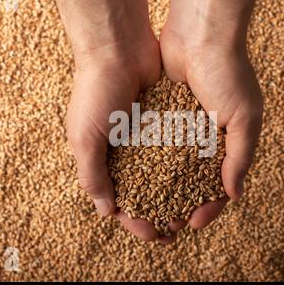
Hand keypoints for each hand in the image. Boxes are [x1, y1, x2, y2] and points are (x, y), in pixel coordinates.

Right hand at [51, 0, 169, 241]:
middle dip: (158, 211)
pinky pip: (175, 148)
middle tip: (176, 229)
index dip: (135, 220)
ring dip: (175, 192)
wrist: (117, 48)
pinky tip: (199, 179)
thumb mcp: (84, 137)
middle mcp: (124, 150)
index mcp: (101, 158)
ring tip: (192, 209)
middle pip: (144, 191)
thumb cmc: (94, 92)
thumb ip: (93, 175)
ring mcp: (145, 136)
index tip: (154, 235)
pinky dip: (184, 164)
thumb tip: (106, 211)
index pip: (119, 199)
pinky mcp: (163, 121)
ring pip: (163, 173)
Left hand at [159, 0, 262, 229]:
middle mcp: (204, 140)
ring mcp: (182, 130)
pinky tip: (137, 181)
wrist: (201, 36)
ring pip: (171, 169)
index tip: (194, 223)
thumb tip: (234, 194)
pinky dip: (149, 165)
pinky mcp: (163, 117)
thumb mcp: (245, 118)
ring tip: (149, 209)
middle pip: (192, 182)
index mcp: (228, 143)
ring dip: (162, 190)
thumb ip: (240, 157)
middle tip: (168, 224)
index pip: (219, 185)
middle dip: (181, 204)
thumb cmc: (229, 74)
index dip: (209, 207)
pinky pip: (155, 146)